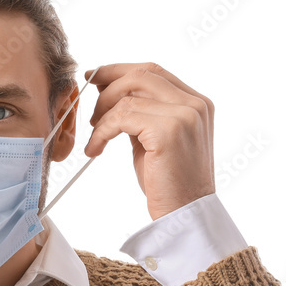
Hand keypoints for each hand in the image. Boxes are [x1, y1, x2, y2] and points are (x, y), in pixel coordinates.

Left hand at [83, 62, 214, 220]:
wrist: (185, 215)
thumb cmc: (169, 183)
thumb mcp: (155, 140)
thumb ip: (142, 114)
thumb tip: (111, 94)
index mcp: (197, 103)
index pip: (154, 71)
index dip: (120, 70)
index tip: (96, 77)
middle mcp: (195, 104)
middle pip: (140, 75)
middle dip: (107, 85)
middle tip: (89, 109)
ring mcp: (185, 115)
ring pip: (128, 95)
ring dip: (102, 114)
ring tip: (94, 135)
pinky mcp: (168, 131)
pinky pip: (121, 117)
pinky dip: (101, 132)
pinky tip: (95, 148)